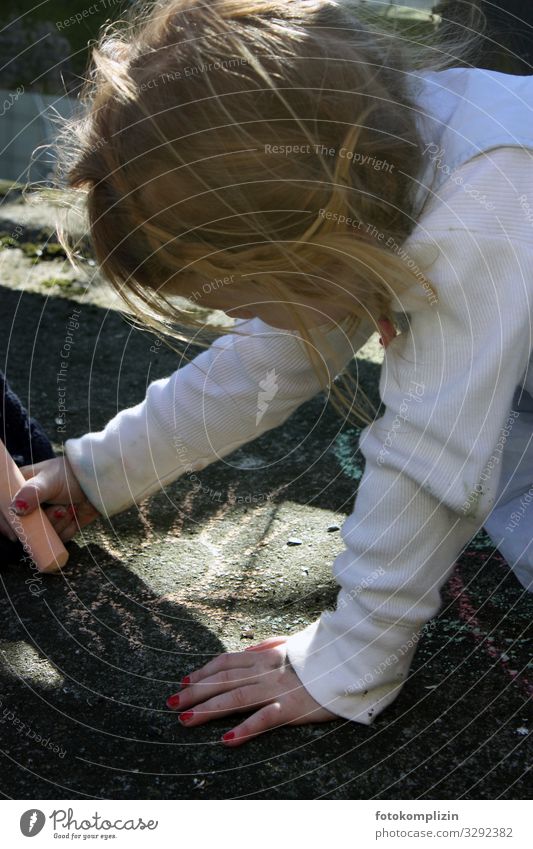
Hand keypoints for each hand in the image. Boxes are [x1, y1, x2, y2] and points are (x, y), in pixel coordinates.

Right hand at [4, 456, 99, 542]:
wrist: (99, 482)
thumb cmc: (71, 474)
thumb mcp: (50, 480)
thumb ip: (32, 492)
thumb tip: (15, 508)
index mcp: (20, 489)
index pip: (3, 508)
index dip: (5, 523)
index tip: (14, 533)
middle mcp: (30, 505)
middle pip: (24, 528)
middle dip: (44, 523)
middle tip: (60, 510)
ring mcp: (45, 518)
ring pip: (42, 535)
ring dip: (59, 525)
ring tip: (70, 508)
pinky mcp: (60, 527)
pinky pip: (58, 539)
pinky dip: (67, 529)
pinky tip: (75, 515)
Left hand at [166, 636, 336, 745]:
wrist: (354, 656)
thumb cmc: (325, 651)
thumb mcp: (295, 641)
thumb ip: (271, 645)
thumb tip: (249, 648)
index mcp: (267, 654)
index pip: (226, 662)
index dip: (203, 672)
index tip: (185, 681)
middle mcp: (267, 669)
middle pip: (223, 680)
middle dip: (194, 692)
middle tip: (171, 703)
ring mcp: (279, 687)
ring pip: (236, 697)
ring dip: (208, 709)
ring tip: (185, 719)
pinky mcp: (294, 705)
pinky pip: (266, 717)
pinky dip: (245, 728)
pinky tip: (227, 739)